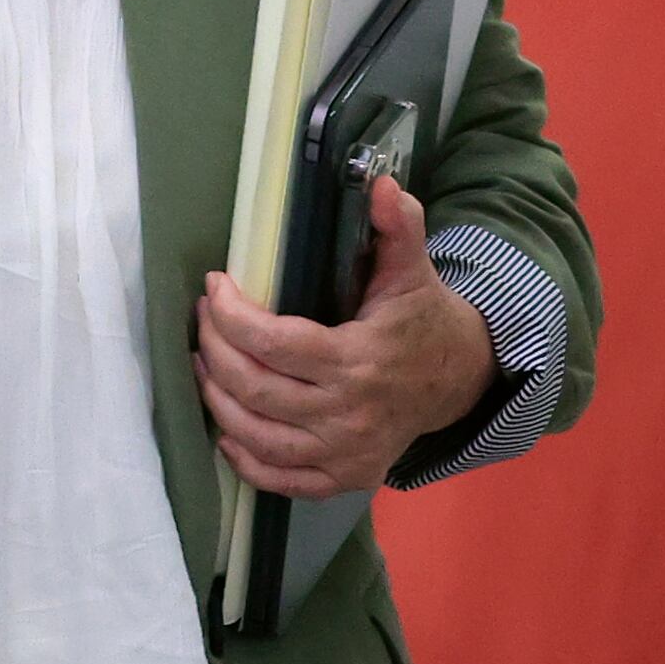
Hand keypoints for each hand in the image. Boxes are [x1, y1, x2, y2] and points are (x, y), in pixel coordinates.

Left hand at [200, 169, 493, 499]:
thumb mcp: (412, 271)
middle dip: (214, 350)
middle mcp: (351, 415)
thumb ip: (398, 227)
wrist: (461, 381)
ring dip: (217, 400)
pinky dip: (245, 458)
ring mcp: (347, 452)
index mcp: (360, 361)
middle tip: (203, 320)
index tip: (214, 286)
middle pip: (254, 389)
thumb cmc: (421, 320)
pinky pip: (281, 480)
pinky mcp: (345, 477)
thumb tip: (383, 183)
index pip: (275, 343)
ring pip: (258, 436)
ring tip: (203, 363)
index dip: (232, 315)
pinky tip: (226, 428)